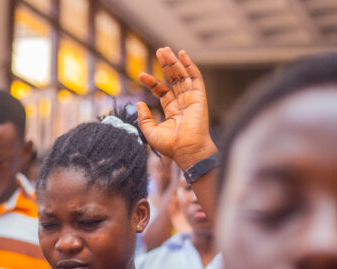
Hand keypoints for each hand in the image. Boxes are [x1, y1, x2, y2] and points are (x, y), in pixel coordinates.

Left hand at [136, 48, 216, 169]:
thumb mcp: (150, 131)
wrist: (186, 150)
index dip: (152, 82)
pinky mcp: (199, 96)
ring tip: (164, 50)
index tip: (140, 75)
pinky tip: (182, 54)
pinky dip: (189, 64)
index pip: (162, 91)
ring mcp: (191, 98)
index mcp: (172, 111)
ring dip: (174, 62)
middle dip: (166, 65)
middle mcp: (182, 103)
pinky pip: (195, 77)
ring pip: (182, 75)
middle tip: (158, 51)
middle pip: (173, 79)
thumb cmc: (170, 145)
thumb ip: (144, 118)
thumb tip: (138, 104)